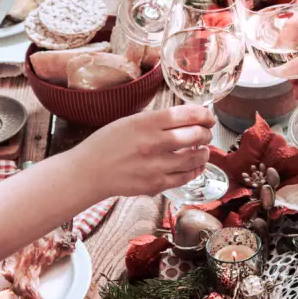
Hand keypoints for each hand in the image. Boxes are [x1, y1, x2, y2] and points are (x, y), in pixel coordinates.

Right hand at [71, 105, 215, 196]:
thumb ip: (157, 120)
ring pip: (195, 157)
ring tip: (203, 149)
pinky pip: (186, 177)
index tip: (208, 117)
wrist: (89, 172)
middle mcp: (154, 143)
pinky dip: (195, 170)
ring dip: (204, 152)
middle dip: (207, 133)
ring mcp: (156, 166)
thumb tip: (186, 119)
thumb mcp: (130, 121)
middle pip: (196, 135)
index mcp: (147, 123)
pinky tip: (196, 166)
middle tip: (207, 132)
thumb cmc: (106, 144)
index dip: (204, 114)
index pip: (187, 114)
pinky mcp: (156, 184)